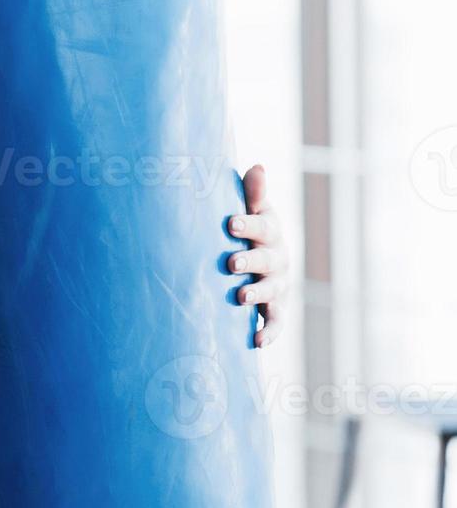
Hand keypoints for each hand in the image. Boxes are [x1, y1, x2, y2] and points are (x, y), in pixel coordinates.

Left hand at [228, 163, 290, 348]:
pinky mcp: (274, 308)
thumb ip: (253, 193)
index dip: (248, 225)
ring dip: (258, 294)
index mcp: (271, 231)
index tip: (230, 224)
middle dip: (251, 260)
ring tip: (241, 296)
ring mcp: (278, 285)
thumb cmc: (248, 230)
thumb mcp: (252, 210)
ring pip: (273, 290)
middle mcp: (278, 258)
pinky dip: (270, 332)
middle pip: (268, 259)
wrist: (260, 261)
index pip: (263, 226)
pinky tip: (257, 341)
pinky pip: (275, 322)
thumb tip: (256, 167)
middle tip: (231, 262)